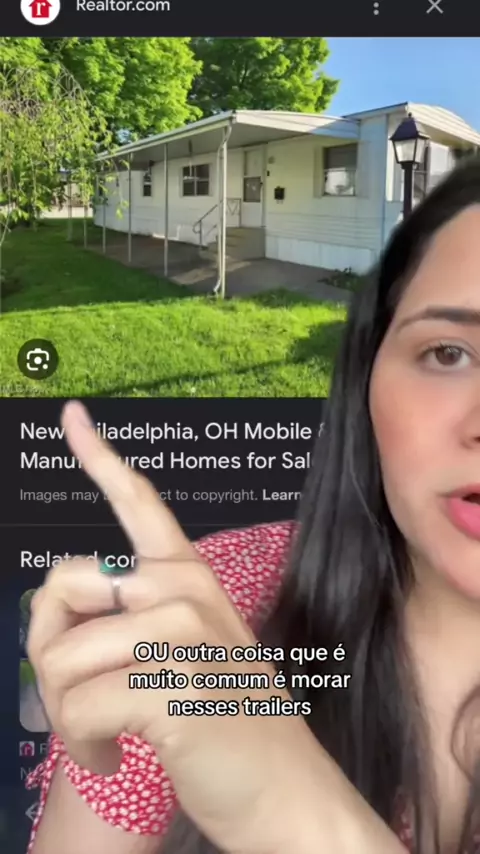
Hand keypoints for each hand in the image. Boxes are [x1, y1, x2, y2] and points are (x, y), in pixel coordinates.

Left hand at [27, 401, 317, 853]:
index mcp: (189, 577)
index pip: (141, 503)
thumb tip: (60, 620)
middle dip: (47, 650)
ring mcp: (180, 633)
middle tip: (75, 697)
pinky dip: (85, 748)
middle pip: (61, 586)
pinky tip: (114, 759)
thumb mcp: (190, 654)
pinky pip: (79, 708)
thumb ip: (138, 622)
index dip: (100, 456)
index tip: (72, 415)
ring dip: (68, 717)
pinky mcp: (170, 685)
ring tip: (106, 740)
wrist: (288, 792)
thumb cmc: (232, 724)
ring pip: (60, 660)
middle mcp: (183, 590)